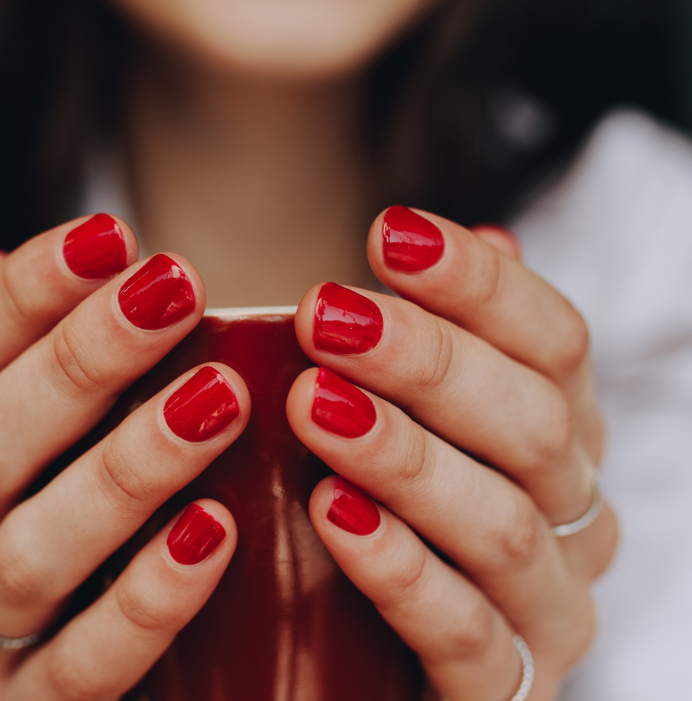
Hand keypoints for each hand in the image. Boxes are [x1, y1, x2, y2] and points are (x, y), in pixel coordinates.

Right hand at [0, 215, 248, 698]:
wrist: (139, 670)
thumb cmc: (110, 506)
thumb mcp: (72, 421)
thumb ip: (38, 350)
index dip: (20, 295)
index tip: (112, 234)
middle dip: (78, 361)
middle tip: (175, 289)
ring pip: (28, 553)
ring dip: (124, 470)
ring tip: (219, 401)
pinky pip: (83, 668)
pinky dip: (147, 600)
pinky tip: (215, 532)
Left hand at [287, 207, 617, 700]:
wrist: (363, 670)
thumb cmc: (384, 517)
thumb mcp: (410, 418)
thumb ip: (448, 341)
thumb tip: (489, 236)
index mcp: (558, 434)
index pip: (555, 340)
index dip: (478, 282)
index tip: (386, 231)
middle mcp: (573, 515)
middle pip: (534, 422)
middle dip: (427, 360)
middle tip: (321, 314)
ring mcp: (547, 609)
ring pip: (501, 523)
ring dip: (404, 455)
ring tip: (313, 404)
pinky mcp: (502, 694)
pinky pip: (465, 633)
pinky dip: (400, 571)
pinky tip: (332, 515)